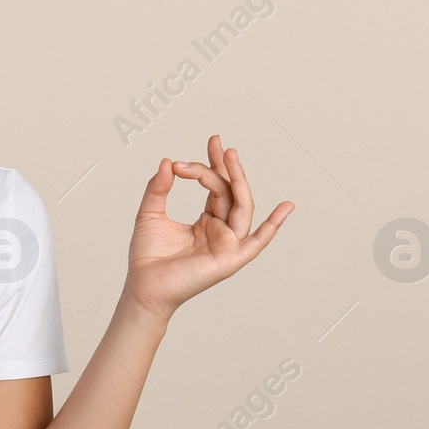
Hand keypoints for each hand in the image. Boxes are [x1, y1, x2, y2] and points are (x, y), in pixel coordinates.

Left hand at [122, 135, 292, 320]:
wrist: (143, 286)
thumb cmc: (147, 256)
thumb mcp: (150, 213)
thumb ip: (158, 188)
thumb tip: (167, 162)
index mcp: (207, 221)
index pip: (217, 187)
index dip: (213, 164)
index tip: (210, 142)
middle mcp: (221, 230)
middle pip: (229, 192)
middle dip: (225, 167)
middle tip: (217, 144)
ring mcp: (227, 244)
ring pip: (240, 206)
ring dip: (237, 180)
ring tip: (229, 156)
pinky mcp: (230, 259)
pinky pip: (256, 241)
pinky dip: (272, 226)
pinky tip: (286, 207)